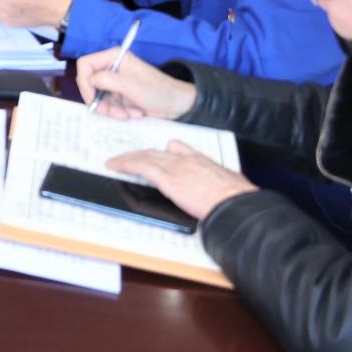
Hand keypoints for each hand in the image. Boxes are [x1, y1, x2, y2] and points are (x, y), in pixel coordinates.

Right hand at [77, 49, 197, 120]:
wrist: (178, 105)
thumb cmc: (157, 91)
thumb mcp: (130, 85)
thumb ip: (106, 80)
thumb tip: (89, 81)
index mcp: (114, 57)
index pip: (85, 64)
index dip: (84, 81)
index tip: (92, 98)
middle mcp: (112, 68)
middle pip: (90, 83)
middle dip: (100, 100)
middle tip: (109, 112)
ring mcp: (116, 83)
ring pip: (98, 97)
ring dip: (111, 109)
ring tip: (128, 114)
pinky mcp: (120, 95)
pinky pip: (108, 105)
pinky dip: (118, 112)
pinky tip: (133, 113)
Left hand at [107, 141, 255, 220]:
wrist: (235, 203)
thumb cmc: (237, 199)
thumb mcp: (230, 186)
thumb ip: (218, 185)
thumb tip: (218, 194)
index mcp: (202, 160)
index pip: (178, 148)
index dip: (164, 150)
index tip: (157, 153)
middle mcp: (186, 159)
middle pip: (157, 152)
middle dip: (141, 155)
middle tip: (129, 158)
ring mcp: (176, 167)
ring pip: (145, 156)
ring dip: (129, 159)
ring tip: (116, 162)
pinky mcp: (167, 177)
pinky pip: (140, 166)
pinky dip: (125, 164)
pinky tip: (114, 165)